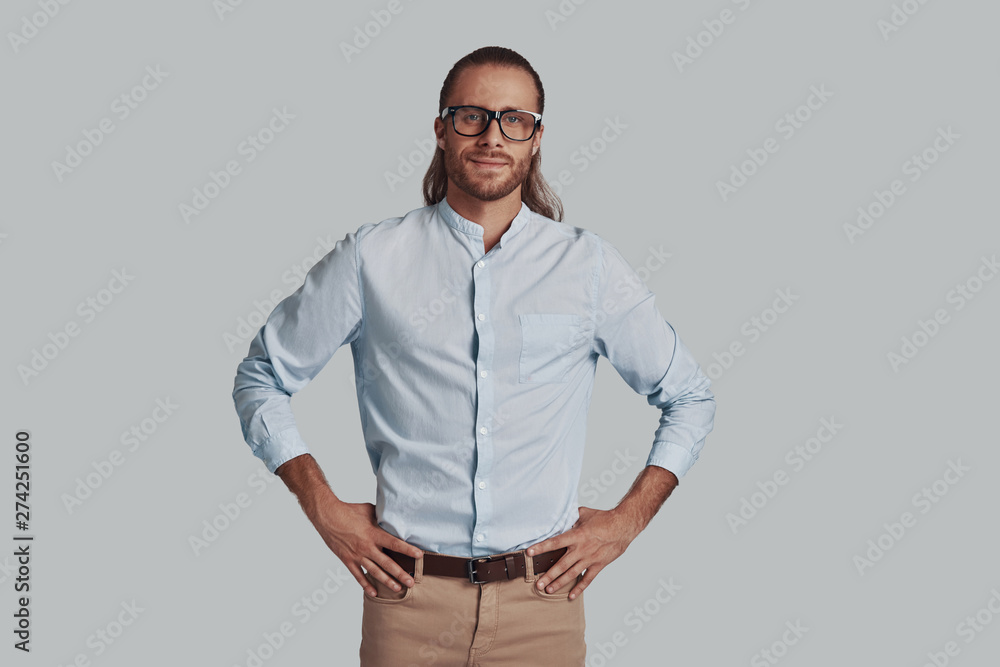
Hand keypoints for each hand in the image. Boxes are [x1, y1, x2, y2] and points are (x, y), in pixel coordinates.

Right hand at [275, 454, 423, 598]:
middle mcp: (367, 547)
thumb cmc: (349, 511)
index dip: (408, 550)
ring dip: (387, 581)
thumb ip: (382, 517)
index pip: (395, 544)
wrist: (328, 516)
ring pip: (375, 572)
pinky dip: (366, 585)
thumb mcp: (369, 510)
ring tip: (398, 589)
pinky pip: (358, 575)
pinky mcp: (347, 560)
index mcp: (373, 534)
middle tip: (412, 582)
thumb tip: (393, 517)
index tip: (419, 556)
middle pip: (387, 563)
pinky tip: (374, 592)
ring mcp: (357, 555)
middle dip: (401, 574)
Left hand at [525, 506, 639, 600]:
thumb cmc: (604, 518)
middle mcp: (581, 549)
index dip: (541, 548)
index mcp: (576, 535)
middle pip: (561, 564)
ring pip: (572, 574)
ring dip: (559, 583)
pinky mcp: (598, 565)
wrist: (623, 526)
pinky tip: (571, 596)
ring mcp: (590, 559)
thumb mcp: (584, 513)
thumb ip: (570, 517)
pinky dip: (579, 588)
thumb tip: (560, 516)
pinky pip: (588, 579)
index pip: (555, 542)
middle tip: (537, 584)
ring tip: (548, 590)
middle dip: (548, 575)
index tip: (529, 553)